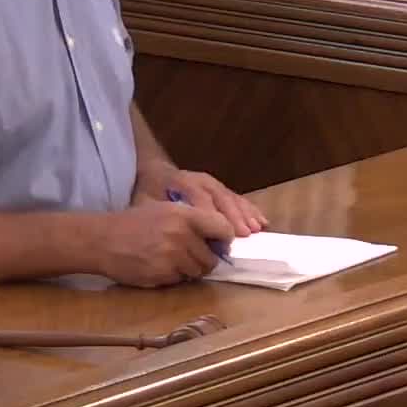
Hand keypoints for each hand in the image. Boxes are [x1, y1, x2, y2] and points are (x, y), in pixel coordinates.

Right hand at [98, 201, 234, 287]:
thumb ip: (193, 220)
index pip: (223, 228)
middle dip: (205, 259)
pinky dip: (175, 277)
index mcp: (184, 215)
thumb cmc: (135, 222)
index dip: (224, 239)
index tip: (220, 244)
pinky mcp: (163, 275)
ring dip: (191, 270)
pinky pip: (181, 280)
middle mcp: (181, 235)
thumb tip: (222, 235)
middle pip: (212, 257)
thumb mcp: (165, 209)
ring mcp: (172, 256)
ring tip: (173, 260)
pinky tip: (160, 267)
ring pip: (198, 271)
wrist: (104, 240)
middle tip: (191, 256)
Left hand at [136, 166, 267, 237]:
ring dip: (245, 214)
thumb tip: (166, 233)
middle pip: (219, 195)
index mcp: (180, 180)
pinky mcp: (221, 189)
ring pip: (231, 197)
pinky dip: (250, 210)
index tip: (216, 229)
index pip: (197, 194)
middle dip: (232, 215)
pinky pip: (238, 198)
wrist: (156, 173)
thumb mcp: (145, 201)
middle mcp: (199, 180)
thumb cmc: (149, 192)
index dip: (208, 211)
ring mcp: (213, 183)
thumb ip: (155, 214)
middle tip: (242, 233)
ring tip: (255, 229)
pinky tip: (261, 222)